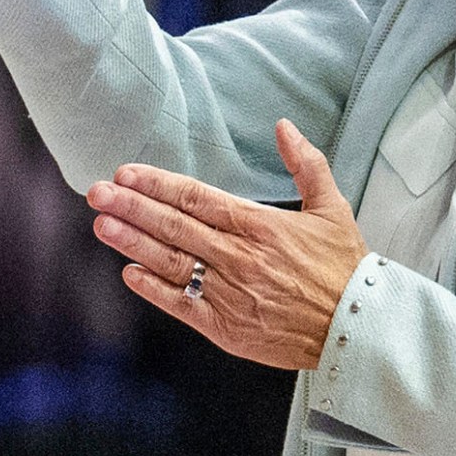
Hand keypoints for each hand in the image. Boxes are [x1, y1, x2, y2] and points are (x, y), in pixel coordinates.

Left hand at [87, 121, 366, 370]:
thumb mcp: (333, 207)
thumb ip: (306, 163)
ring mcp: (229, 293)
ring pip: (171, 262)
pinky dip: (154, 289)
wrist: (358, 329)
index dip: (157, 184)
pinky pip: (181, 305)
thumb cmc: (345, 267)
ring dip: (133, 243)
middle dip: (131, 208)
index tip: (127, 174)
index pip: (196, 197)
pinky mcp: (226, 327)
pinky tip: (130, 273)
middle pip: (174, 226)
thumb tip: (283, 126)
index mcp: (259, 225)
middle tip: (97, 192)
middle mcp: (238, 257)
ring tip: (102, 226)